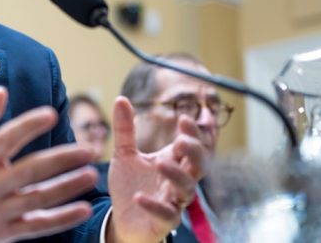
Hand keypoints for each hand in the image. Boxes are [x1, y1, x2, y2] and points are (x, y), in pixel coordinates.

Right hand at [0, 87, 97, 242]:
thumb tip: (1, 91)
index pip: (5, 139)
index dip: (28, 125)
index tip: (51, 113)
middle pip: (29, 170)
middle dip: (61, 159)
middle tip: (88, 149)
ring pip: (38, 199)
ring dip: (67, 187)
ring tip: (91, 174)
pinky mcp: (7, 232)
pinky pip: (38, 226)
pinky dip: (62, 219)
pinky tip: (84, 209)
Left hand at [107, 97, 207, 242]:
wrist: (122, 217)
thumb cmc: (130, 185)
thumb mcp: (125, 154)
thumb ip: (125, 128)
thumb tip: (121, 98)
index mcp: (173, 160)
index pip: (194, 144)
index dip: (196, 132)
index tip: (185, 118)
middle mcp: (178, 179)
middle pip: (199, 164)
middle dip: (194, 151)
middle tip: (180, 140)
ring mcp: (173, 200)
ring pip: (187, 189)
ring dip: (176, 175)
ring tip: (159, 162)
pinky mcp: (164, 220)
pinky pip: (167, 214)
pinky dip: (154, 205)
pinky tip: (139, 196)